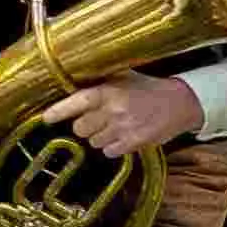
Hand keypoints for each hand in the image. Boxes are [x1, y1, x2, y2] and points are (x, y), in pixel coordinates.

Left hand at [42, 73, 203, 157]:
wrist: (180, 103)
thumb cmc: (148, 89)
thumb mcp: (124, 76)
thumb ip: (99, 80)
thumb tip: (72, 75)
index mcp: (109, 91)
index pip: (76, 102)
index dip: (58, 111)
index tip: (46, 118)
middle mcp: (114, 110)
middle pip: (80, 128)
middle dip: (85, 125)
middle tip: (99, 119)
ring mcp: (124, 128)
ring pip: (93, 142)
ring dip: (100, 136)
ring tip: (116, 126)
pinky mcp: (134, 143)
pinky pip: (108, 152)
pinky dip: (112, 147)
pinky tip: (123, 136)